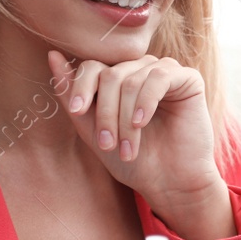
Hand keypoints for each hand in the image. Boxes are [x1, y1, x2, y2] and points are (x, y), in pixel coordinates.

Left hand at [46, 50, 223, 216]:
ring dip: (125, 118)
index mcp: (119, 79)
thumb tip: (52, 55)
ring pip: (132, 80)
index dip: (81, 87)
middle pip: (111, 74)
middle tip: (107, 144)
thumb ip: (72, 96)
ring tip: (128, 148)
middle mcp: (142, 70)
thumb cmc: (133, 160)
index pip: (93, 67)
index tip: (77, 112)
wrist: (169, 184)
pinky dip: (146, 102)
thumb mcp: (93, 130)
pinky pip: (159, 78)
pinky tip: (142, 122)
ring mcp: (165, 72)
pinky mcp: (188, 79)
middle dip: (105, 112)